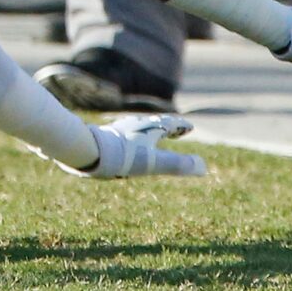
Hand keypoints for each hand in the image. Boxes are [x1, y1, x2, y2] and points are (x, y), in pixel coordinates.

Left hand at [71, 113, 205, 177]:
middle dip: (167, 127)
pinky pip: (125, 136)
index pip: (168, 125)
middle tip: (175, 129)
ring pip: (139, 128)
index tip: (190, 126)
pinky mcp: (107, 137)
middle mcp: (134, 126)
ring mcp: (120, 130)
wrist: (88, 148)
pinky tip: (125, 145)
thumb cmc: (123, 155)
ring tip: (152, 136)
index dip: (180, 126)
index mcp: (148, 129)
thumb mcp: (153, 162)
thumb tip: (204, 167)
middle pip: (154, 124)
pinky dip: (134, 138)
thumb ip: (177, 164)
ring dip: (150, 132)